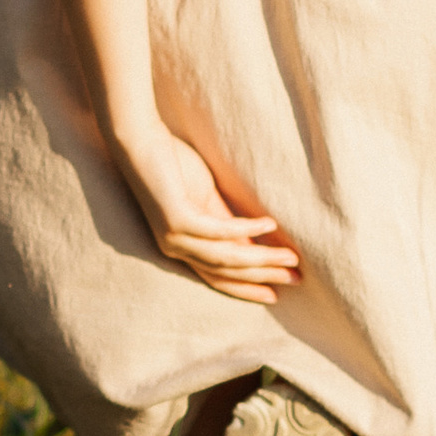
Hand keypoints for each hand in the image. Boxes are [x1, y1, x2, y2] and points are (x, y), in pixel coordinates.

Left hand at [110, 114, 301, 306]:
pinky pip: (218, 230)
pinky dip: (245, 230)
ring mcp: (175, 235)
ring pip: (225, 257)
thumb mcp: (204, 200)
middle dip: (263, 276)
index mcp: (181, 246)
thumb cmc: (171, 167)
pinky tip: (268, 225)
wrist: (138, 142)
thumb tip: (256, 243)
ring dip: (261, 258)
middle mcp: (175, 248)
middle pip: (226, 271)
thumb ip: (225, 223)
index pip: (218, 276)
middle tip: (296, 279)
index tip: (276, 293)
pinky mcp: (177, 217)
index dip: (247, 287)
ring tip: (290, 256)